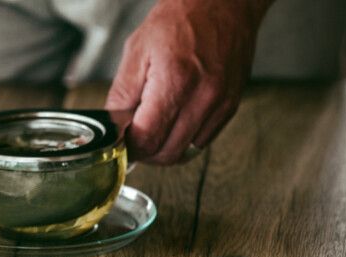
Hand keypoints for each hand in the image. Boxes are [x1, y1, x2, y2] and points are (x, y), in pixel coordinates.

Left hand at [106, 0, 266, 164]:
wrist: (223, 3)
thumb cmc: (179, 21)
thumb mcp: (136, 51)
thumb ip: (122, 95)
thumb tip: (114, 129)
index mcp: (175, 82)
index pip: (147, 139)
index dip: (129, 148)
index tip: (121, 144)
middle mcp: (203, 98)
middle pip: (167, 154)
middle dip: (145, 153)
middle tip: (134, 140)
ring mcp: (221, 104)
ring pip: (186, 153)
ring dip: (165, 149)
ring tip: (154, 129)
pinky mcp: (231, 106)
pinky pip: (203, 141)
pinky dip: (184, 140)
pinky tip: (174, 122)